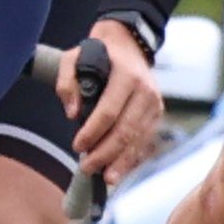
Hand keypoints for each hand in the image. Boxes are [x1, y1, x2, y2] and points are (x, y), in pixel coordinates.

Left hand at [62, 18, 164, 178]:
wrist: (129, 45)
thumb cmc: (98, 53)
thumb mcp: (74, 57)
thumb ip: (66, 82)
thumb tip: (72, 114)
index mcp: (126, 76)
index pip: (109, 111)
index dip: (93, 132)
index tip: (77, 146)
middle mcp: (146, 91)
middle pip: (125, 130)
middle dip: (106, 153)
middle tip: (87, 167)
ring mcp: (155, 104)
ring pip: (138, 139)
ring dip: (121, 161)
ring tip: (106, 178)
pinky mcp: (157, 114)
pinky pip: (145, 141)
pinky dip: (132, 158)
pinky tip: (119, 170)